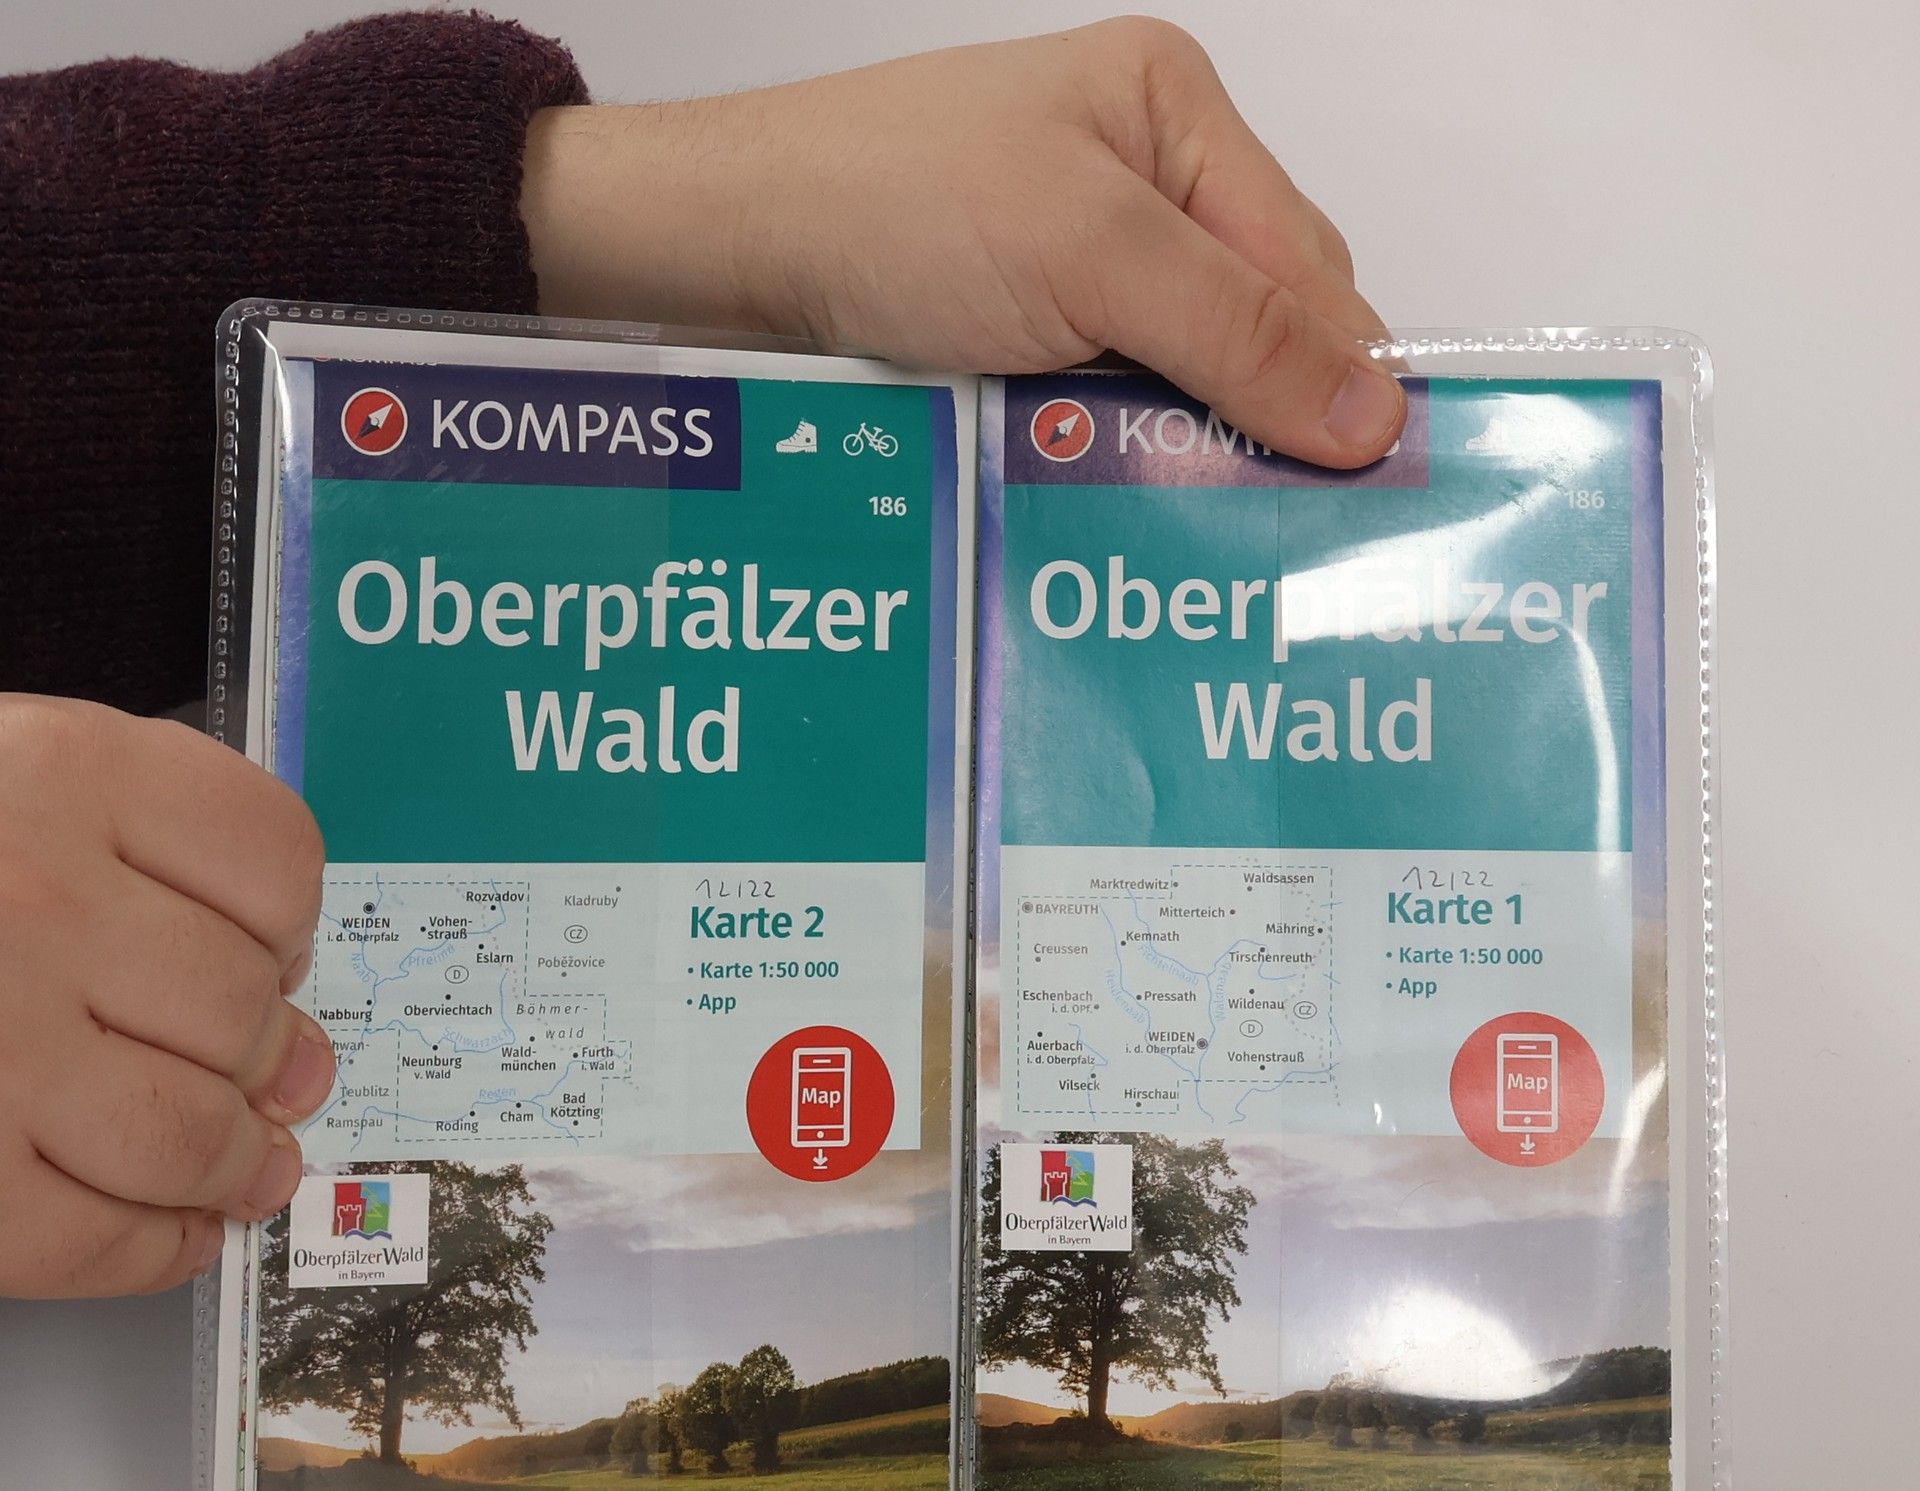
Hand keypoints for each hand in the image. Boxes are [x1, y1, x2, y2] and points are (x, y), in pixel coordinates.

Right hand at [0, 698, 332, 1297]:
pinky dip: (157, 1248)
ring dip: (239, 1164)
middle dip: (270, 1058)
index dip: (290, 924)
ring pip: (191, 1130)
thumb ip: (134, 847)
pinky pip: (93, 1238)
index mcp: (60, 772)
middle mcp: (31, 898)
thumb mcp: (1, 780)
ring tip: (250, 1167)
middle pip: (241, 1005)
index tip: (277, 954)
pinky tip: (174, 1231)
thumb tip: (282, 990)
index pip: (272, 860)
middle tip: (273, 1078)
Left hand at [522, 16, 1403, 466]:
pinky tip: (1131, 518)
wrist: (729, 253)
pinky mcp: (1025, 342)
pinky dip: (1124, 466)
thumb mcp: (1092, 255)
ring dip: (1189, 459)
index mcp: (1176, 117)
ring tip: (1207, 543)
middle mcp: (1138, 189)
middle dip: (1264, 424)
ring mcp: (1077, 271)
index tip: (1371, 492)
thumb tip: (1379, 417)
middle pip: (1256, 331)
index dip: (1341, 376)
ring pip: (1186, 387)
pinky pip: (1115, 416)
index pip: (1309, 264)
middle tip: (1279, 537)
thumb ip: (1238, 330)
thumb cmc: (896, 209)